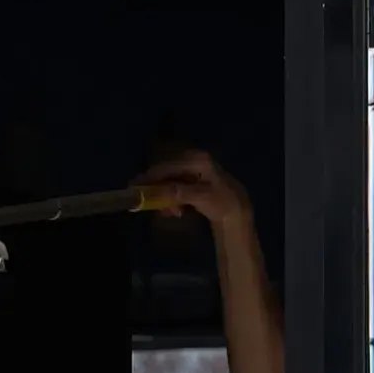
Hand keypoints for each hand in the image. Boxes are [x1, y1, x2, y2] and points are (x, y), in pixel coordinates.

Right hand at [133, 147, 251, 239]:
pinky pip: (178, 187)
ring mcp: (195, 169)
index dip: (150, 177)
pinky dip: (174, 199)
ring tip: (170, 213)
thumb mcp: (201, 197)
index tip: (134, 187)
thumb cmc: (222, 202)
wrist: (239, 211)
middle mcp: (194, 159)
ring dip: (166, 197)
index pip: (167, 166)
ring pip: (171, 181)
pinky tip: (176, 211)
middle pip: (167, 173)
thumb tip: (159, 192)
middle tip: (149, 203)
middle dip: (158, 190)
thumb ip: (179, 193)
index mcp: (196, 159)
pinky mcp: (195, 180)